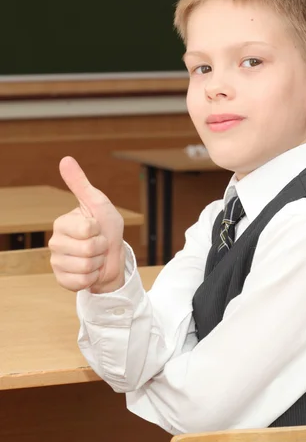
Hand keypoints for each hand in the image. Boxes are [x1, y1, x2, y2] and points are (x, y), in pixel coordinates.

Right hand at [49, 156, 125, 292]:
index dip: (100, 230)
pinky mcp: (62, 280)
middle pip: (88, 250)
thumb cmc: (107, 227)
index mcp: (62, 223)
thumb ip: (80, 183)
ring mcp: (57, 262)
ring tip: (96, 257)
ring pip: (86, 267)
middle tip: (99, 245)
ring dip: (99, 263)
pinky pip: (81, 282)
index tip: (98, 228)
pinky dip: (92, 278)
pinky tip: (90, 271)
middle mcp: (55, 242)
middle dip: (102, 248)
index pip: (87, 229)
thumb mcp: (98, 203)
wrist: (113, 256)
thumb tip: (65, 159)